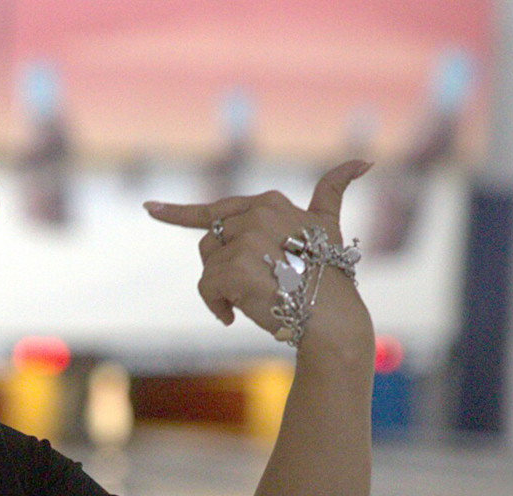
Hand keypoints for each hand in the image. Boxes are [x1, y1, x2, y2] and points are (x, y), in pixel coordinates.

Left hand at [143, 160, 372, 347]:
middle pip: (210, 243)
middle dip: (222, 269)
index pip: (215, 209)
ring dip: (221, 289)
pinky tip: (236, 316)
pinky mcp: (236, 266)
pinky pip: (206, 288)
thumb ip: (333, 191)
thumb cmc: (329, 276)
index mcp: (269, 203)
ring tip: (255, 299)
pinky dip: (216, 307)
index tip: (148, 209)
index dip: (178, 213)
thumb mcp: (329, 226)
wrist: (333, 317)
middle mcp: (257, 214)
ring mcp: (246, 239)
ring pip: (207, 266)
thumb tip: (364, 160)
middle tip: (255, 286)